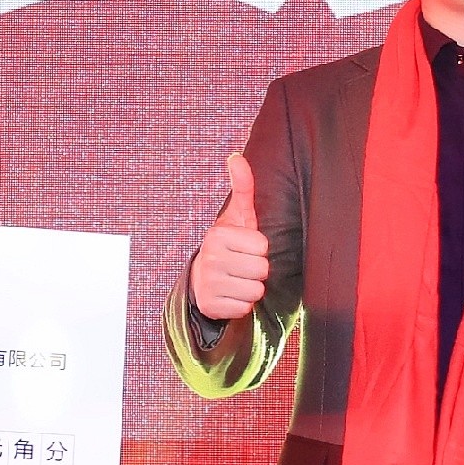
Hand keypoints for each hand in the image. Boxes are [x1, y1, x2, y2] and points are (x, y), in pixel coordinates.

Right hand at [189, 151, 269, 323]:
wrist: (201, 279)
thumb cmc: (227, 246)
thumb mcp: (236, 217)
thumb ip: (241, 188)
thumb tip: (236, 157)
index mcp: (217, 235)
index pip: (262, 246)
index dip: (258, 249)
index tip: (243, 248)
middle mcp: (209, 259)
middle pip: (262, 269)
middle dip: (256, 270)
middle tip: (241, 266)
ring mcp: (208, 285)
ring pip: (256, 290)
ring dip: (250, 288)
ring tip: (237, 279)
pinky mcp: (211, 307)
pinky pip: (245, 308)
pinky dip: (241, 304)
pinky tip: (230, 294)